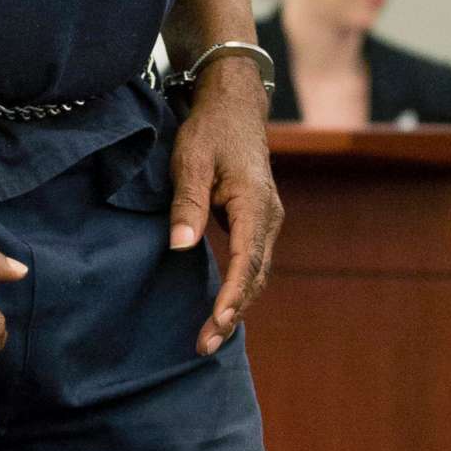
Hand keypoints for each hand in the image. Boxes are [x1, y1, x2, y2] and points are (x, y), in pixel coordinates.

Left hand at [167, 63, 282, 354]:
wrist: (235, 105)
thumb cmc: (209, 130)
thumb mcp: (190, 161)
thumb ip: (186, 204)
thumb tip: (180, 247)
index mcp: (255, 204)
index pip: (248, 261)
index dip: (233, 296)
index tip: (218, 323)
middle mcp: (269, 217)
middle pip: (256, 276)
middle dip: (232, 313)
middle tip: (204, 345)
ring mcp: (267, 221)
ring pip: (257, 273)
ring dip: (237, 305)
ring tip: (209, 337)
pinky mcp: (258, 222)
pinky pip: (252, 263)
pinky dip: (240, 288)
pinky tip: (221, 309)